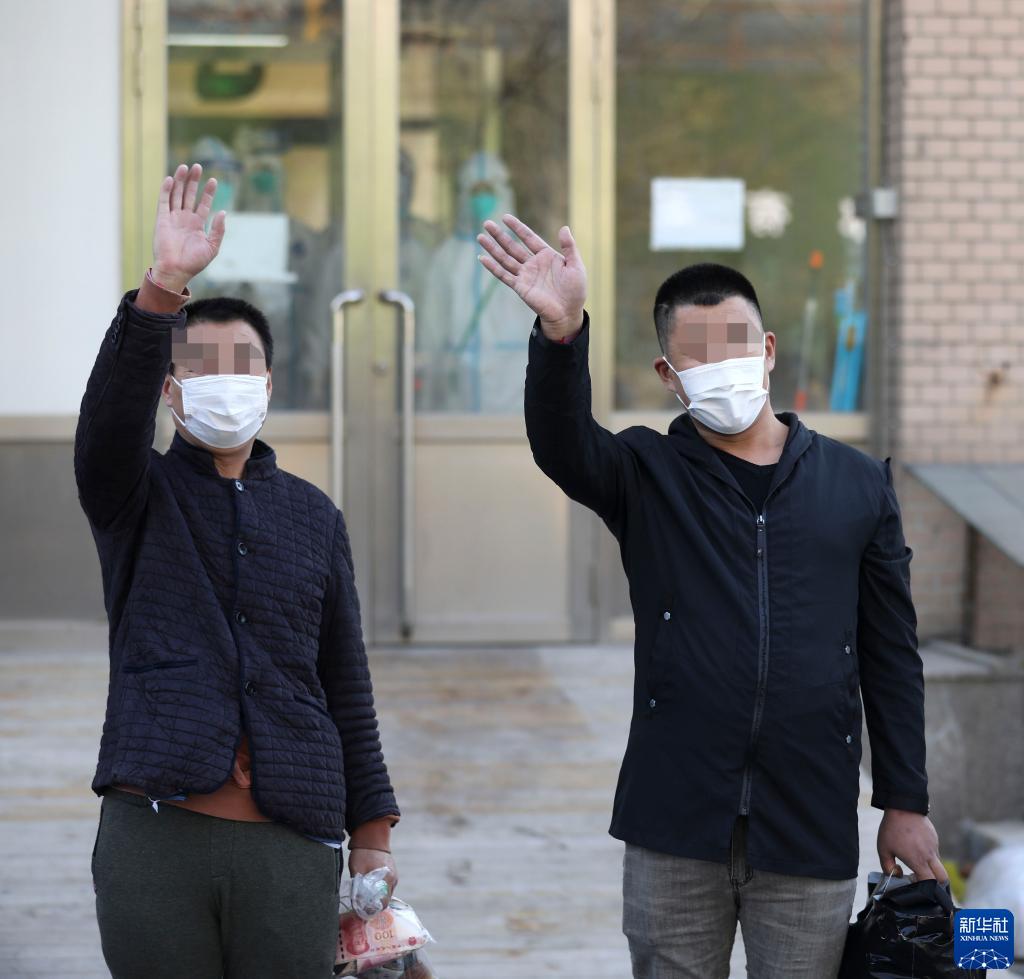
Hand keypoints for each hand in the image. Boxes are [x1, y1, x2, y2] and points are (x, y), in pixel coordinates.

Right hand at [151, 163, 225, 292]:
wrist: (176, 270)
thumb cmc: (194, 262)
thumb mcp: (212, 247)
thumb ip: (218, 230)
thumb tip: (223, 212)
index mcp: (197, 225)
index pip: (203, 204)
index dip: (208, 193)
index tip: (214, 180)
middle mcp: (184, 219)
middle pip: (189, 195)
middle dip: (193, 181)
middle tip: (198, 166)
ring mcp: (173, 218)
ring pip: (176, 194)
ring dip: (180, 181)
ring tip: (186, 167)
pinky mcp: (161, 219)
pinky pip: (163, 201)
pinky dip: (166, 190)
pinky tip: (170, 179)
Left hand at [348, 847, 398, 907]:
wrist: (371, 837)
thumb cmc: (363, 853)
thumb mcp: (357, 870)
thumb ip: (358, 887)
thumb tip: (357, 904)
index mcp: (387, 879)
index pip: (383, 903)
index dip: (373, 910)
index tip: (362, 911)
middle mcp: (393, 879)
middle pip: (385, 900)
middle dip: (374, 905)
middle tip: (361, 906)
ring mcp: (393, 875)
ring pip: (385, 894)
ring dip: (376, 897)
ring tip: (363, 897)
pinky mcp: (391, 872)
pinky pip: (385, 886)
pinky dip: (378, 890)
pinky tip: (368, 888)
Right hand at [477, 214, 586, 339]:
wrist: (568, 312)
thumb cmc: (575, 290)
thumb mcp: (575, 265)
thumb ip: (569, 247)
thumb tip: (564, 227)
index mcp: (546, 255)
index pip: (528, 237)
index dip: (517, 227)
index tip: (505, 217)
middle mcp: (533, 263)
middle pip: (512, 246)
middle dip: (499, 235)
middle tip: (487, 223)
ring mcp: (525, 275)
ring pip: (505, 258)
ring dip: (492, 248)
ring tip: (480, 237)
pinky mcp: (520, 287)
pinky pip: (504, 275)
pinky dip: (493, 267)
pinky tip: (482, 258)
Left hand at [877, 809, 947, 881]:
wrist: (902, 806)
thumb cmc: (891, 829)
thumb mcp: (883, 849)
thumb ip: (888, 867)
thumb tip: (898, 875)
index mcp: (918, 860)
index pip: (931, 882)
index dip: (924, 887)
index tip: (913, 881)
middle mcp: (930, 855)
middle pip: (943, 878)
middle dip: (936, 883)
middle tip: (920, 876)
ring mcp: (934, 846)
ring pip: (938, 863)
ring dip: (930, 866)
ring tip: (913, 857)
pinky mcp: (935, 838)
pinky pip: (935, 851)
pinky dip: (928, 854)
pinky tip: (915, 845)